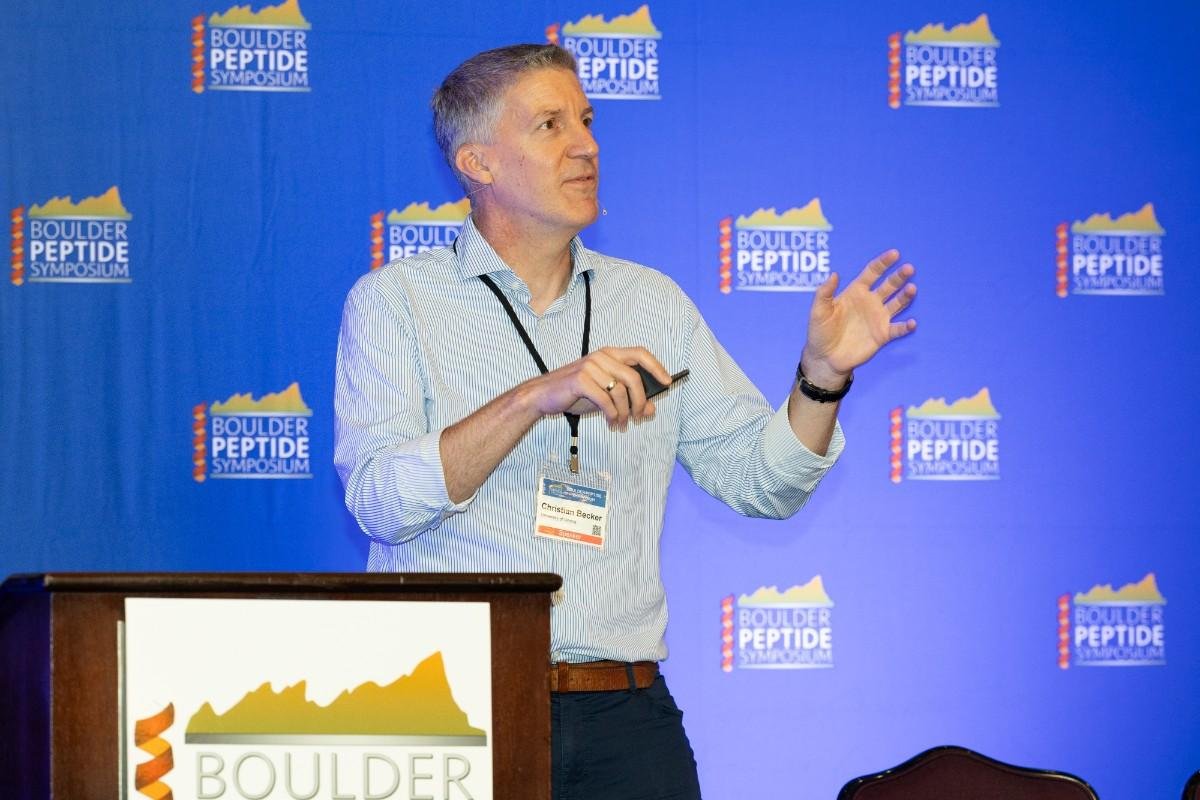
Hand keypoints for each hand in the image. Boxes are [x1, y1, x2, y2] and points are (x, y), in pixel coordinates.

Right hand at [520, 346, 672, 430]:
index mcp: (609, 354)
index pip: (640, 353)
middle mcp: (601, 356)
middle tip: (639, 417)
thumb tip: (650, 409)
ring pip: (621, 391)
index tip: (668, 382)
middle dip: (640, 401)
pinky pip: (606, 400)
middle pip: (634, 378)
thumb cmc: (576, 393)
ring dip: (625, 412)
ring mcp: (590, 367)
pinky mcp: (580, 380)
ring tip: (621, 423)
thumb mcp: (605, 395)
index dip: (656, 367)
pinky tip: (611, 422)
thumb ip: (627, 399)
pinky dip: (612, 414)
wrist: (543, 395)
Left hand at [802, 250, 916, 385]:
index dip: (883, 263)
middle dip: (899, 277)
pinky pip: (897, 329)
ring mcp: (878, 318)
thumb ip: (824, 292)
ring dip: (905, 296)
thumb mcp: (818, 311)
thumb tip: (834, 274)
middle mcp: (870, 302)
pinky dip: (905, 327)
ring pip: (897, 303)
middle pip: (889, 285)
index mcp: (856, 292)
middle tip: (909, 268)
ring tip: (912, 289)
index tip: (895, 254)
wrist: (825, 357)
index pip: (872, 272)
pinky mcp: (882, 335)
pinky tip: (911, 323)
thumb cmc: (820, 332)